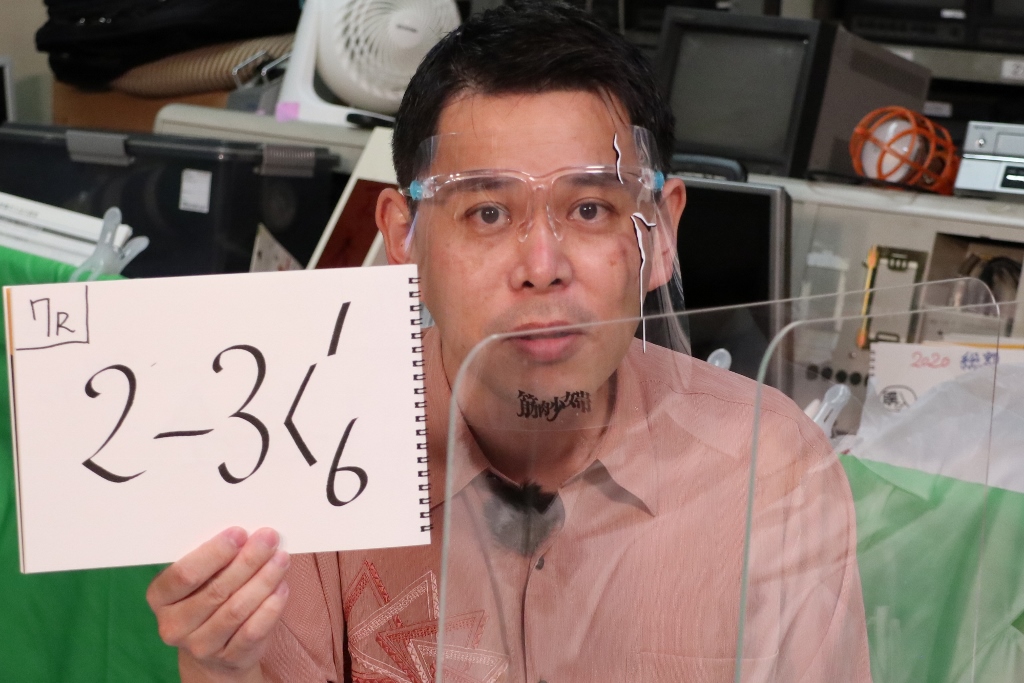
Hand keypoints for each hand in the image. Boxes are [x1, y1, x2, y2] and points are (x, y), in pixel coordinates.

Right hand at [147, 527, 289, 680]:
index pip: (184, 574)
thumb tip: (247, 534)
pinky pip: (253, 630)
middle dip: (247, 560)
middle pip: (215, 590)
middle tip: (268, 539)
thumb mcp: (200, 577)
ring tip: (280, 558)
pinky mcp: (228, 658)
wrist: (212, 651)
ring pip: (236, 609)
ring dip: (263, 580)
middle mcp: (174, 625)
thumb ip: (214, 558)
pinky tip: (281, 587)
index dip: (214, 553)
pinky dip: (270, 607)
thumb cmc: (207, 597)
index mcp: (160, 597)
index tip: (240, 533)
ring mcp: (200, 646)